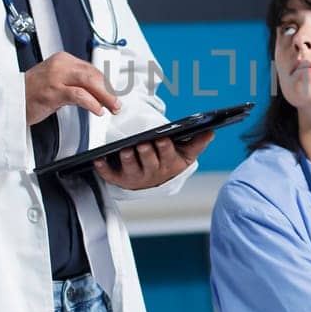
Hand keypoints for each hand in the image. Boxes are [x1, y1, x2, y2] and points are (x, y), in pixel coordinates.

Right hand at [24, 52, 118, 125]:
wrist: (10, 100)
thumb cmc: (32, 93)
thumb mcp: (56, 81)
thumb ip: (75, 82)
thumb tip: (98, 91)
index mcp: (63, 59)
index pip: (91, 68)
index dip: (106, 82)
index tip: (114, 92)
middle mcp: (60, 65)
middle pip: (93, 74)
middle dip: (109, 90)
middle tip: (116, 102)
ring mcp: (56, 77)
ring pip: (89, 82)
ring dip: (105, 96)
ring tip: (111, 107)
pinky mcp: (53, 91)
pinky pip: (79, 95)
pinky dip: (92, 103)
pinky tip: (97, 110)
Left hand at [93, 130, 214, 190]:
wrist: (154, 180)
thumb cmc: (170, 161)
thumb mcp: (186, 153)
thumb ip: (198, 142)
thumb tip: (211, 131)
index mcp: (168, 165)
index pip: (167, 156)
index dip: (164, 148)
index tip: (162, 138)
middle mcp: (152, 173)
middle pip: (149, 162)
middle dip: (146, 153)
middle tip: (142, 143)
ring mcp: (135, 177)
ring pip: (131, 168)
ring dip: (128, 159)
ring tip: (125, 149)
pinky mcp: (120, 179)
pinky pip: (110, 175)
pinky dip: (104, 169)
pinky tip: (98, 159)